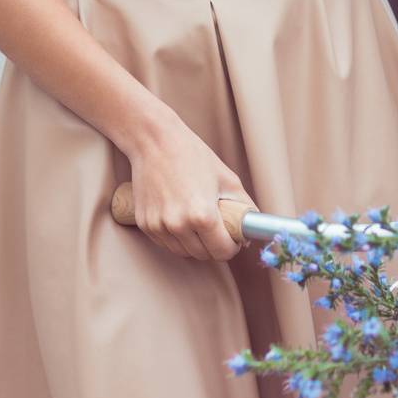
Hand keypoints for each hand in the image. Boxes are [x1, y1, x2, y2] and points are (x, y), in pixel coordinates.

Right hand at [125, 110, 256, 260]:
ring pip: (184, 252)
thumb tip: (251, 229)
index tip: (233, 239)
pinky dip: (177, 238)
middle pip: (204, 255)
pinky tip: (182, 219)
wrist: (155, 142)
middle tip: (218, 230)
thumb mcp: (227, 179)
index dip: (232, 247)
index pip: (222, 252)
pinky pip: (166, 243)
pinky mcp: (145, 224)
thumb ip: (244, 207)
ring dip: (195, 244)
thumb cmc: (193, 156)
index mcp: (203, 216)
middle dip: (215, 246)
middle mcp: (179, 225)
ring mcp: (159, 226)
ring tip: (200, 223)